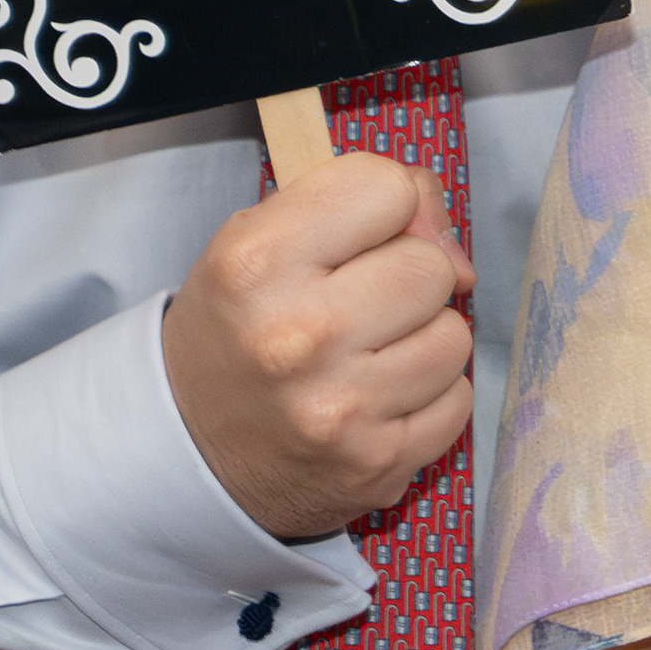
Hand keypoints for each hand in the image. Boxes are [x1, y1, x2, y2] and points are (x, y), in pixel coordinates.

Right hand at [162, 152, 474, 540]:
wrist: (190, 447)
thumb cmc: (239, 326)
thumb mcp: (263, 238)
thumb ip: (365, 206)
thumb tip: (460, 261)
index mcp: (259, 261)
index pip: (387, 187)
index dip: (382, 208)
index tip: (354, 239)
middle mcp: (300, 334)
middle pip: (429, 266)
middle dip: (407, 277)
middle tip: (360, 304)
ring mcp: (340, 406)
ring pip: (453, 337)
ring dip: (423, 340)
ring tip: (369, 354)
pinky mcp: (375, 462)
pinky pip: (456, 402)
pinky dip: (429, 398)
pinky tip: (379, 399)